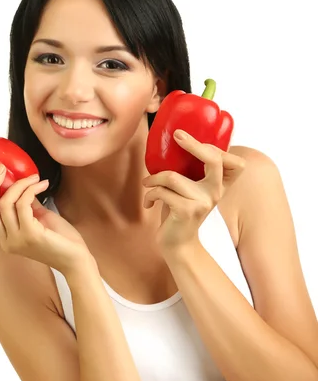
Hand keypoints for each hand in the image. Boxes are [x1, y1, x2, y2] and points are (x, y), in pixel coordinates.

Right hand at [0, 165, 93, 274]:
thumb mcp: (37, 220)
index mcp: (4, 241)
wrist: (77, 259)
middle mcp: (6, 242)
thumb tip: (18, 186)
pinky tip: (42, 185)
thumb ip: (24, 206)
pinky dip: (31, 189)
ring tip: (34, 178)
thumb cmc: (60, 241)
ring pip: (5, 202)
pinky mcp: (30, 234)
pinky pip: (23, 203)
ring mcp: (17, 239)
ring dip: (20, 184)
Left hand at [142, 130, 245, 253]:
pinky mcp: (186, 211)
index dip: (217, 147)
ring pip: (172, 177)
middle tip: (178, 136)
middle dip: (193, 144)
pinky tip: (149, 203)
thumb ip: (193, 171)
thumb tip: (176, 139)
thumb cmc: (180, 211)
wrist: (177, 244)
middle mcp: (216, 192)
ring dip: (153, 179)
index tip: (192, 138)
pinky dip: (150, 195)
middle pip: (213, 159)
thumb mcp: (191, 189)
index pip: (234, 162)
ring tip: (147, 184)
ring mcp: (202, 202)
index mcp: (220, 185)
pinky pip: (161, 191)